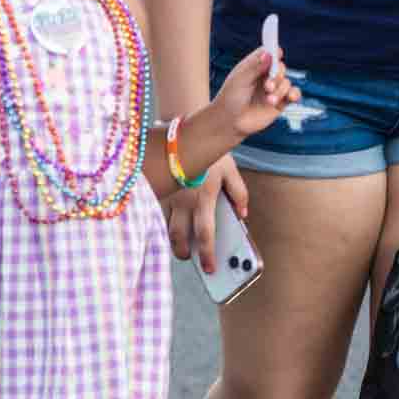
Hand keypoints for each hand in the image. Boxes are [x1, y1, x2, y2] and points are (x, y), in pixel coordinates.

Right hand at [165, 155, 248, 273]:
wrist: (184, 130)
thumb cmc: (209, 153)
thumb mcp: (230, 171)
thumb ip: (239, 193)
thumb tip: (243, 214)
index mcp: (203, 197)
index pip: (205, 233)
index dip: (207, 254)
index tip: (210, 268)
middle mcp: (183, 200)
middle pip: (178, 236)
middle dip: (182, 252)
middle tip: (188, 257)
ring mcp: (167, 196)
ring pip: (163, 227)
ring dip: (170, 240)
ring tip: (178, 245)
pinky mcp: (157, 190)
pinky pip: (155, 213)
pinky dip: (159, 222)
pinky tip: (163, 225)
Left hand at [213, 45, 296, 139]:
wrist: (230, 122)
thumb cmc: (230, 99)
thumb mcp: (240, 80)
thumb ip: (255, 67)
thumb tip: (268, 53)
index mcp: (254, 66)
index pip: (267, 53)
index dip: (274, 51)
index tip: (277, 53)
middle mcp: (265, 76)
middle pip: (280, 67)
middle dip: (277, 75)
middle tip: (267, 86)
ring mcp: (273, 89)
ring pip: (286, 82)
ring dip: (280, 90)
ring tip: (269, 101)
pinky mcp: (280, 102)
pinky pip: (294, 94)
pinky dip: (294, 94)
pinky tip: (291, 97)